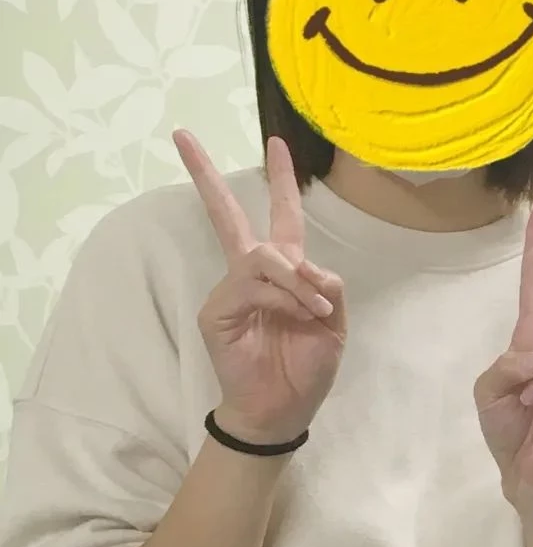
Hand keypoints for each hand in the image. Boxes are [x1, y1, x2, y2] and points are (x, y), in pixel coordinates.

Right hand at [178, 130, 345, 446]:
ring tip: (314, 310)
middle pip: (229, 215)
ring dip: (296, 280)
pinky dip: (283, 298)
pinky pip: (252, 287)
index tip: (277, 142)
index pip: (282, 216)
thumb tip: (309, 265)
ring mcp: (231, 290)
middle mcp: (254, 273)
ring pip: (263, 256)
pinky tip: (298, 316)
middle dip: (207, 176)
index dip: (282, 180)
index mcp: (286, 272)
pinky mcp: (216, 310)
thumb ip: (328, 289)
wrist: (283, 410)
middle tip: (183, 137)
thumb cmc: (306, 368)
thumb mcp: (335, 325)